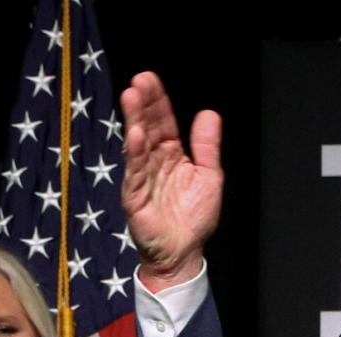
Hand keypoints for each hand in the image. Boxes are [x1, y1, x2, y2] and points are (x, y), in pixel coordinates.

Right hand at [120, 71, 222, 290]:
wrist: (184, 253)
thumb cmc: (194, 218)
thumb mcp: (209, 176)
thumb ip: (207, 147)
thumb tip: (209, 114)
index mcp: (171, 155)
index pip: (162, 122)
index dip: (157, 101)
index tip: (149, 78)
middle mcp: (154, 163)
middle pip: (146, 127)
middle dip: (142, 104)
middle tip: (138, 81)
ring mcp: (142, 179)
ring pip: (137, 145)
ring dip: (134, 121)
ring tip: (131, 98)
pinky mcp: (135, 198)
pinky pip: (135, 174)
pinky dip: (135, 156)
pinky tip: (135, 138)